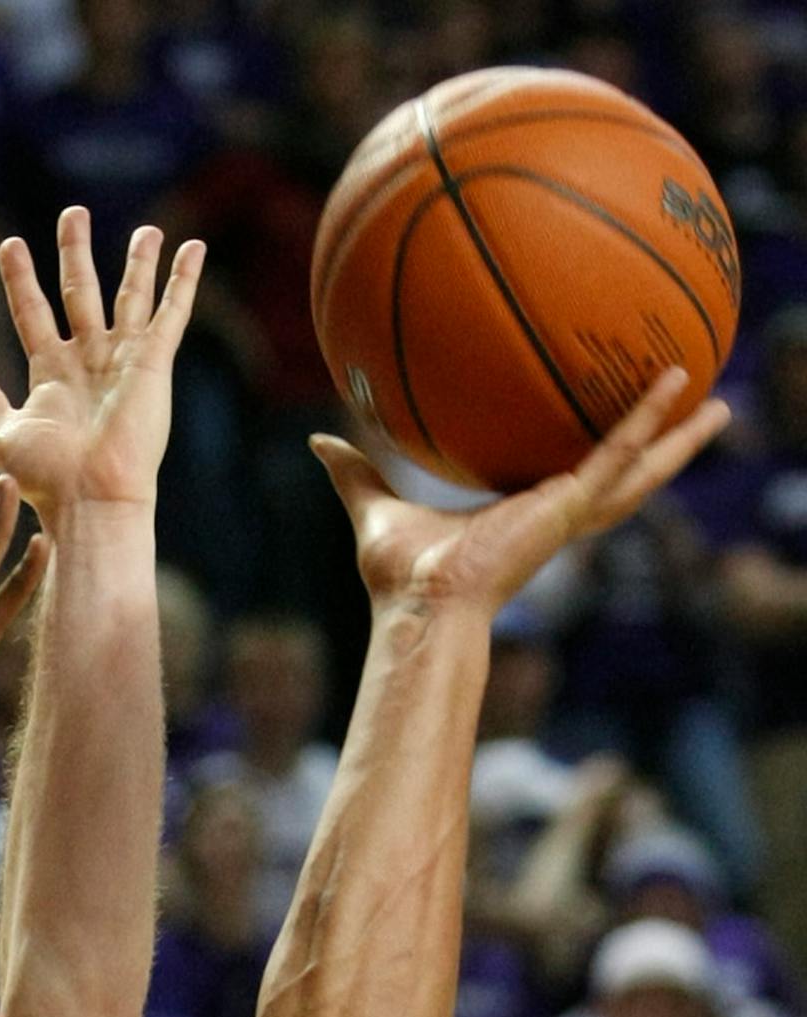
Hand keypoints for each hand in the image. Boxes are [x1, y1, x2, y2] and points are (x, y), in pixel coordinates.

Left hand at [0, 213, 204, 517]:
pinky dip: (183, 281)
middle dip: (75, 251)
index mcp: (50, 372)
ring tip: (146, 230)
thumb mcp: (3, 438)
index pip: (32, 311)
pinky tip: (193, 248)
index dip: (20, 279)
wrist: (89, 498)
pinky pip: (171, 314)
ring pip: (130, 296)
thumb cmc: (46, 478)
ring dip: (138, 261)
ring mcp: (122, 359)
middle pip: (79, 291)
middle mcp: (87, 359)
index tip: (9, 244)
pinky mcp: (153, 364)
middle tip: (73, 212)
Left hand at [314, 368, 730, 616]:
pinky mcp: (570, 509)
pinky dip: (648, 421)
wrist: (418, 608)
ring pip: (640, 471)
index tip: (614, 425)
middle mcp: (555, 515)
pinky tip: (678, 387)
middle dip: (659, 448)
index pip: (570, 478)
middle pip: (622, 477)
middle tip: (697, 415)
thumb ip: (354, 473)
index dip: (594, 455)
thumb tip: (318, 439)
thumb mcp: (378, 506)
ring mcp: (569, 514)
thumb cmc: (400, 579)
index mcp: (523, 515)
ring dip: (680, 439)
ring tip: (720, 404)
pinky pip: (618, 455)